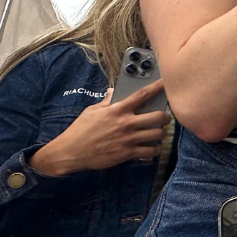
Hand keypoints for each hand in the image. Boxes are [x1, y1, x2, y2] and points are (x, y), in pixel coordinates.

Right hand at [28, 82, 167, 175]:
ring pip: (157, 134)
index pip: (141, 95)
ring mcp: (128, 139)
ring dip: (160, 133)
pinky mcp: (127, 153)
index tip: (165, 83)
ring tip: (158, 133)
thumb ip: (106, 101)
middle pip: (157, 117)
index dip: (156, 87)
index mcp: (117, 110)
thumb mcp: (92, 111)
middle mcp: (125, 123)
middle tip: (165, 117)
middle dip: (165, 117)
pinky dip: (155, 149)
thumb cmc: (80, 130)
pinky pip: (150, 151)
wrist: (71, 152)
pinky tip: (152, 148)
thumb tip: (113, 91)